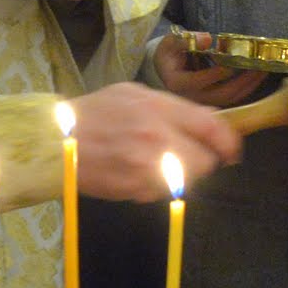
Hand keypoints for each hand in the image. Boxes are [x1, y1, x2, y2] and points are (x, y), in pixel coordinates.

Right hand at [69, 81, 242, 200]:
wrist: (56, 142)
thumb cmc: (96, 112)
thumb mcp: (135, 94)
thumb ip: (175, 106)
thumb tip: (211, 117)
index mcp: (158, 110)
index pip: (211, 127)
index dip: (228, 141)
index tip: (231, 148)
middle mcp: (157, 140)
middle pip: (205, 161)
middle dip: (202, 160)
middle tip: (188, 154)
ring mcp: (147, 169)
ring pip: (186, 181)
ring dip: (181, 175)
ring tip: (158, 162)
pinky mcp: (136, 191)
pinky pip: (164, 193)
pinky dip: (160, 186)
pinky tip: (141, 172)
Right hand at [154, 31, 266, 106]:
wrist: (167, 71)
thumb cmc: (169, 55)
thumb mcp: (171, 43)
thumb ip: (186, 39)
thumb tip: (207, 39)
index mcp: (178, 84)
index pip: (199, 81)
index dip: (216, 72)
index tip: (232, 60)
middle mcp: (193, 98)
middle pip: (221, 94)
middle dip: (243, 81)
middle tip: (258, 66)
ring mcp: (205, 102)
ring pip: (231, 98)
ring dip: (250, 84)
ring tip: (264, 69)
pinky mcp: (215, 102)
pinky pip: (235, 98)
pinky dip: (248, 87)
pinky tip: (259, 75)